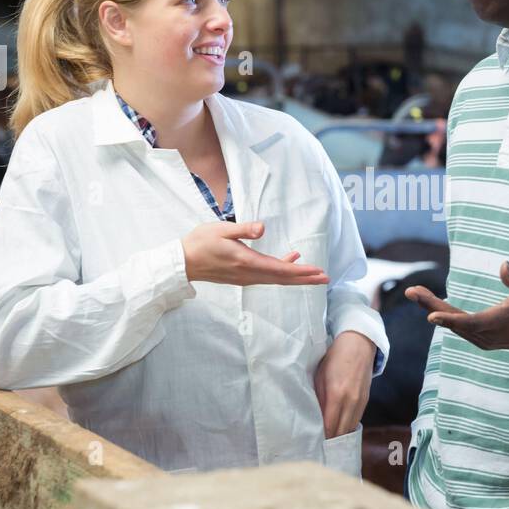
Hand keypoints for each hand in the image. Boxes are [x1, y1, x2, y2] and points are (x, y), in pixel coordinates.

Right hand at [182, 221, 327, 285]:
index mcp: (245, 261)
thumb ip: (242, 229)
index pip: (279, 269)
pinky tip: (289, 261)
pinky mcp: (241, 277)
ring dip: (295, 277)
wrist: (182, 263)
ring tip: (314, 274)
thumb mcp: (220, 229)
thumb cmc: (200, 243)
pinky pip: (266, 277)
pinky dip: (281, 272)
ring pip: (276, 279)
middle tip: (325, 278)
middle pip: (282, 279)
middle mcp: (248, 273)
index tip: (318, 271)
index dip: (300, 271)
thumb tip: (262, 228)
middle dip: (305, 278)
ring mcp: (245, 277)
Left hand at [313, 330, 374, 437]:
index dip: (322, 437)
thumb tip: (314, 418)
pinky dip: (347, 427)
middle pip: (341, 431)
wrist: (358, 345)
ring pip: (350, 428)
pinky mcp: (366, 401)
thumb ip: (318, 399)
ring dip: (340, 436)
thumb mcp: (320, 377)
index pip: (329, 425)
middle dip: (330, 440)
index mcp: (337, 395)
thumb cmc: (334, 359)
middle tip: (318, 448)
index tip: (312, 444)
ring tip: (327, 442)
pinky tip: (338, 430)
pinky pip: (356, 420)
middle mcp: (351, 401)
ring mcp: (361, 402)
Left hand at [404, 260, 508, 355]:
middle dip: (431, 306)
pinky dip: (446, 317)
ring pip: (455, 325)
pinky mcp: (484, 339)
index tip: (430, 316)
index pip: (469, 322)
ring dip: (435, 309)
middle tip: (410, 291)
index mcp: (498, 323)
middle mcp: (488, 335)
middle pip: (454, 322)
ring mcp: (484, 340)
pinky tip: (435, 306)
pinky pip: (460, 328)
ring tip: (416, 293)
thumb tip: (503, 265)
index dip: (449, 319)